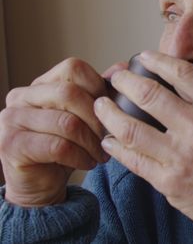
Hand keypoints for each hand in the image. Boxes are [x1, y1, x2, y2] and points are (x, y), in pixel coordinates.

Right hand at [0, 58, 120, 206]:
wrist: (40, 185)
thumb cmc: (64, 149)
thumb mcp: (85, 117)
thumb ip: (99, 92)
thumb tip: (122, 67)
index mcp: (40, 85)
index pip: (73, 68)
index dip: (98, 87)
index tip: (110, 109)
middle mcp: (20, 97)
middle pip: (70, 93)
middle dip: (97, 118)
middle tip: (108, 136)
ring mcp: (11, 120)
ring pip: (67, 122)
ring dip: (92, 142)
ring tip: (100, 153)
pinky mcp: (11, 145)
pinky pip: (58, 146)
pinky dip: (80, 156)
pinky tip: (87, 163)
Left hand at [95, 51, 192, 240]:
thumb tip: (184, 86)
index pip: (182, 73)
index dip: (157, 60)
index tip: (143, 57)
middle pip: (149, 94)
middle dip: (124, 82)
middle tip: (115, 78)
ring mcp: (181, 155)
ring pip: (131, 127)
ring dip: (109, 113)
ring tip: (101, 106)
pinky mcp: (168, 181)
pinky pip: (132, 159)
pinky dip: (116, 147)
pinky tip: (109, 140)